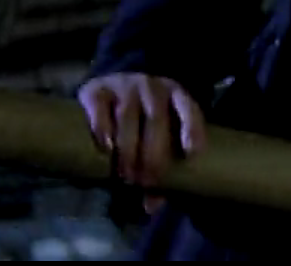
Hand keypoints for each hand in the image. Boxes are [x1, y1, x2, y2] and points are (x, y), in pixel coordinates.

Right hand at [77, 72, 205, 213]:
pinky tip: (105, 147)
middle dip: (152, 154)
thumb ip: (160, 165)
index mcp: (176, 94)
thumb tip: (151, 207)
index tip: (191, 153)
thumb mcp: (159, 131)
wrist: (111, 84)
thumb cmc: (143, 116)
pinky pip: (100, 107)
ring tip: (126, 176)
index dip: (192, 128)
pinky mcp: (98, 89)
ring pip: (128, 117)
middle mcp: (153, 87)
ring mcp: (125, 85)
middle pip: (156, 120)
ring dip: (128, 149)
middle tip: (145, 181)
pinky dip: (103, 127)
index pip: (189, 108)